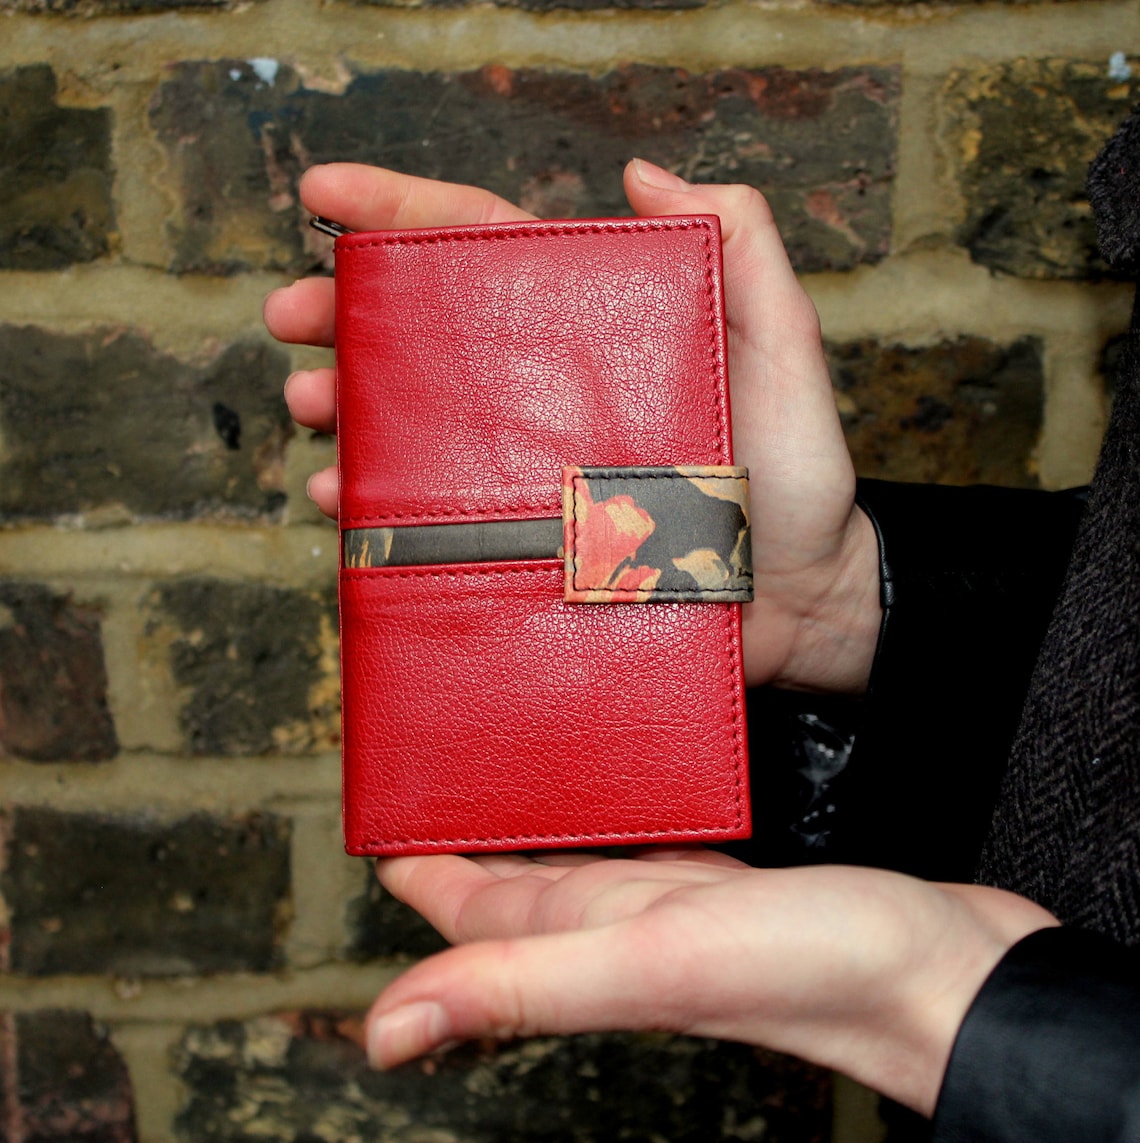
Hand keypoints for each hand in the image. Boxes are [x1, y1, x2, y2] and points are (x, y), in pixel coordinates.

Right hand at [264, 160, 882, 692]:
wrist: (806, 603)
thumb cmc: (799, 473)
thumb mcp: (786, 345)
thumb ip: (740, 248)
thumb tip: (643, 172)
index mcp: (596, 333)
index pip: (487, 247)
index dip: (404, 210)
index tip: (323, 191)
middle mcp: (550, 396)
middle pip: (427, 336)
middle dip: (345, 316)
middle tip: (286, 320)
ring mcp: (530, 472)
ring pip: (416, 424)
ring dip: (348, 408)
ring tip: (308, 408)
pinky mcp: (525, 546)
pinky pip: (434, 522)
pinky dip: (378, 508)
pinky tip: (342, 501)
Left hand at [365, 849, 1057, 1115]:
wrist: (945, 975)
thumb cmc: (817, 971)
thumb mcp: (651, 962)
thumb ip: (525, 987)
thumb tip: (384, 1034)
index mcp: (597, 943)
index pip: (483, 912)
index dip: (427, 880)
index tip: (384, 841)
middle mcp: (633, 931)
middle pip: (528, 891)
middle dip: (475, 853)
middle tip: (435, 806)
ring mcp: (689, 914)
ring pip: (592, 873)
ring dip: (547, 843)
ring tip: (518, 802)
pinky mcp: (743, 894)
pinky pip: (661, 858)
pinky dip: (630, 836)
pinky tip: (634, 819)